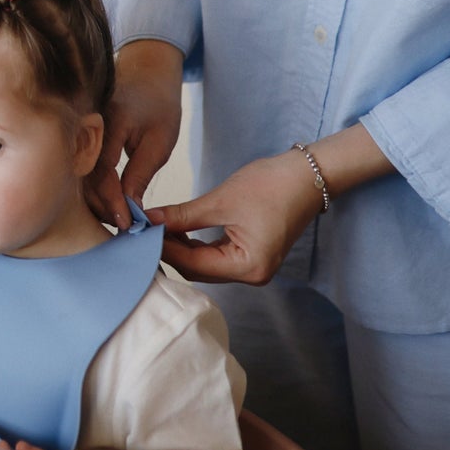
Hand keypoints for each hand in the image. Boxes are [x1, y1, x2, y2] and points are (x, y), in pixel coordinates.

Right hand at [85, 40, 183, 229]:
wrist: (145, 73)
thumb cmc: (158, 103)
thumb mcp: (159, 140)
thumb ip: (141, 173)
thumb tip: (130, 207)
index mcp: (110, 122)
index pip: (103, 171)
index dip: (112, 201)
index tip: (126, 223)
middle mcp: (87, 127)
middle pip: (85, 177)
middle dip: (102, 206)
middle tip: (122, 227)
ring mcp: (79, 132)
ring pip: (79, 176)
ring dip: (95, 201)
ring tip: (116, 219)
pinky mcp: (79, 138)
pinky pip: (81, 168)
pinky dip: (92, 189)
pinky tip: (106, 203)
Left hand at [147, 150, 324, 284]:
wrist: (308, 174)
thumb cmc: (272, 185)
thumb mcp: (219, 201)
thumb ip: (182, 216)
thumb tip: (150, 220)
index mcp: (249, 267)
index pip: (192, 264)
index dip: (164, 248)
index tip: (141, 232)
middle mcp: (253, 275)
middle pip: (197, 269)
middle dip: (170, 249)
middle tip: (144, 229)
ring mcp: (253, 267)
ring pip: (204, 264)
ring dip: (180, 248)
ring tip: (157, 227)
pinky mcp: (251, 255)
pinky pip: (216, 256)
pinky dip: (196, 245)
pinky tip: (177, 230)